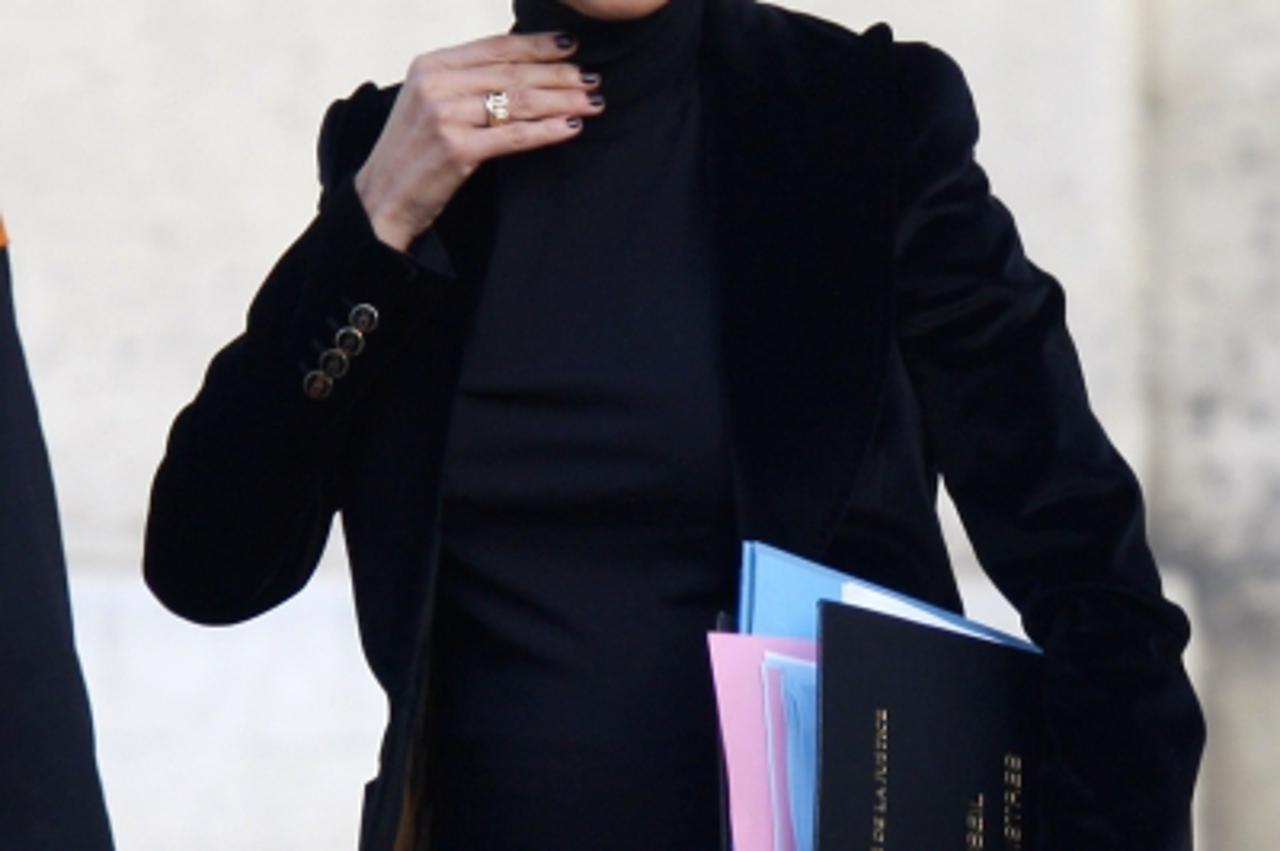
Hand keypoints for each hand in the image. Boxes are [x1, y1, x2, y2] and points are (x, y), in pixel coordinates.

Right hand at [354, 32, 602, 250]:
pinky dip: (548, 130)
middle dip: (559, 74)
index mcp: (430, 65)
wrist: (382, 199)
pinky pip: (514, 135)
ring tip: (593, 101)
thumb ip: (465, 82)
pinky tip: (573, 127)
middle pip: (512, 73)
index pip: (495, 47)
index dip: (537, 45)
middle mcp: (436, 84)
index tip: (572, 46)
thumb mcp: (429, 103)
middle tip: (594, 78)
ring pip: (518, 101)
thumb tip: (521, 68)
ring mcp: (444, 116)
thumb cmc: (414, 153)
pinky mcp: (456, 149)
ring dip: (562, 100)